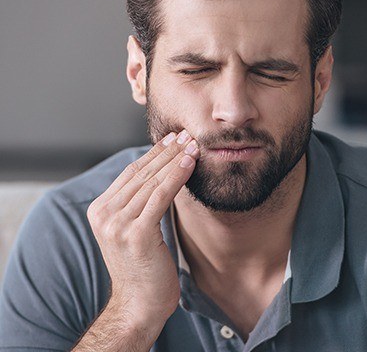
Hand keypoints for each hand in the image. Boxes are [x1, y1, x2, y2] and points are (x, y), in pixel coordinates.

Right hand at [86, 130, 198, 328]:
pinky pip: (161, 196)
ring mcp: (117, 224)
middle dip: (167, 151)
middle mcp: (104, 214)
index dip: (154, 153)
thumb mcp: (135, 229)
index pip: (131, 173)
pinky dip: (176, 177)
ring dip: (175, 160)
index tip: (173, 138)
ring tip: (193, 145)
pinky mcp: (136, 234)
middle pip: (141, 173)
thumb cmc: (144, 266)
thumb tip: (161, 172)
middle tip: (187, 134)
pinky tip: (189, 163)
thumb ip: (138, 203)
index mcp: (100, 210)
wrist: (139, 304)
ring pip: (152, 181)